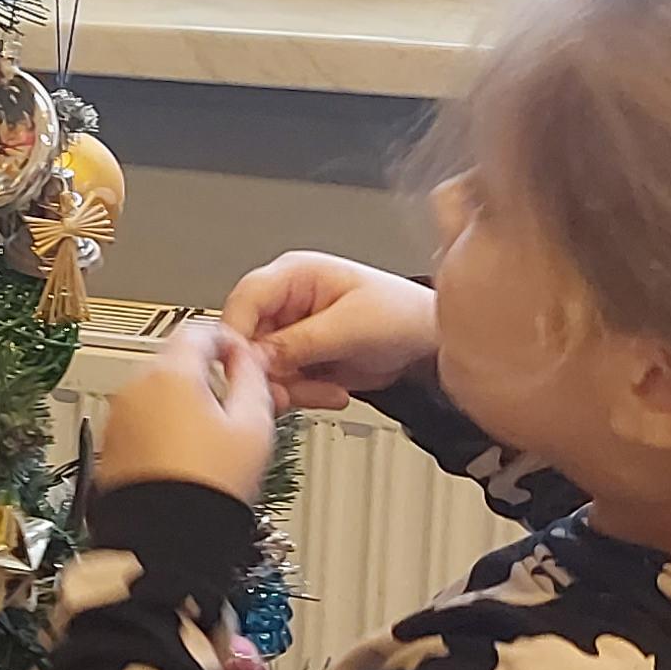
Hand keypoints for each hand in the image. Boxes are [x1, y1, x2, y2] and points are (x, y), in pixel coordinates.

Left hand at [94, 317, 277, 503]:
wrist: (166, 538)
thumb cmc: (207, 488)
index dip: (228, 340)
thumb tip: (249, 361)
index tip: (242, 357)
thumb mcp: (253, 427)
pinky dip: (161, 428)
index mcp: (170, 375)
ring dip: (183, 403)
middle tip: (233, 402)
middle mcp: (134, 389)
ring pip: (156, 393)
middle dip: (206, 376)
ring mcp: (117, 418)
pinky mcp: (109, 444)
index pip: (199, 331)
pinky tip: (185, 455)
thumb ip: (254, 380)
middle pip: (175, 362)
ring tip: (211, 438)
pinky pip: (140, 421)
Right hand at [223, 249, 435, 410]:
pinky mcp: (299, 358)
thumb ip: (298, 342)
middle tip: (291, 389)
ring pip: (261, 368)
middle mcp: (286, 302)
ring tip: (326, 390)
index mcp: (294, 274)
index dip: (238, 335)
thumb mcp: (351, 327)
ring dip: (292, 388)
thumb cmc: (404, 315)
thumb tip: (254, 357)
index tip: (246, 367)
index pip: (244, 300)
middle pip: (247, 340)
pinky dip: (304, 395)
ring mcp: (291, 332)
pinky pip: (282, 383)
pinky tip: (332, 391)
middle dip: (270, 372)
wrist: (431, 345)